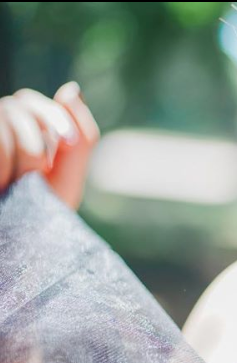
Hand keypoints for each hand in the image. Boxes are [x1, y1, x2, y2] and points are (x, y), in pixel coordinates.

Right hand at [0, 81, 99, 210]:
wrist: (17, 251)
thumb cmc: (42, 219)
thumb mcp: (66, 179)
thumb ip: (78, 138)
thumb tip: (71, 87)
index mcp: (17, 134)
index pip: (29, 102)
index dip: (53, 116)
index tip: (68, 141)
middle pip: (15, 107)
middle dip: (33, 145)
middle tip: (33, 178)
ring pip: (3, 121)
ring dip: (17, 157)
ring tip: (10, 186)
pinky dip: (2, 163)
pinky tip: (1, 185)